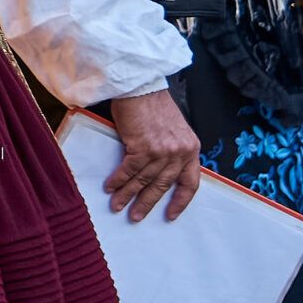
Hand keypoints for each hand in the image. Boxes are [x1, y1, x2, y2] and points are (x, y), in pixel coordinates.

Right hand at [103, 87, 201, 220]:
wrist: (140, 86)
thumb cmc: (153, 103)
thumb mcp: (173, 129)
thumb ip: (171, 149)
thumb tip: (158, 169)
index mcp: (191, 149)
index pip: (190, 183)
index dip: (180, 201)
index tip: (171, 215)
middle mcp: (180, 153)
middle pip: (163, 185)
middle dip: (148, 203)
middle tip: (136, 216)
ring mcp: (162, 151)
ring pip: (144, 180)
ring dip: (129, 195)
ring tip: (118, 206)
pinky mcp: (142, 146)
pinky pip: (129, 170)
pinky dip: (118, 180)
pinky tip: (111, 187)